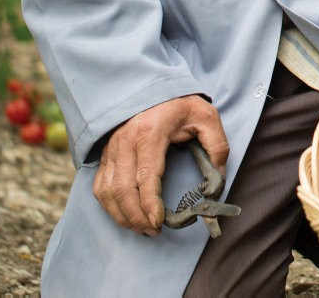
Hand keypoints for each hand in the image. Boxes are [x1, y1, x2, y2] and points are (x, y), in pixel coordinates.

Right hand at [93, 94, 228, 235]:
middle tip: (151, 232)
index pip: (145, 176)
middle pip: (122, 189)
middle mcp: (125, 141)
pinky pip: (100, 185)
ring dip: (121, 214)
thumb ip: (217, 144)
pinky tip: (123, 215)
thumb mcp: (206, 116)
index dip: (149, 204)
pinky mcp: (105, 153)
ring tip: (139, 228)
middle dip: (135, 216)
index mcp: (150, 133)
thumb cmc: (180, 103)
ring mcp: (111, 148)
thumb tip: (219, 175)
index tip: (158, 223)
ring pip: (107, 190)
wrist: (152, 87)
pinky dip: (109, 205)